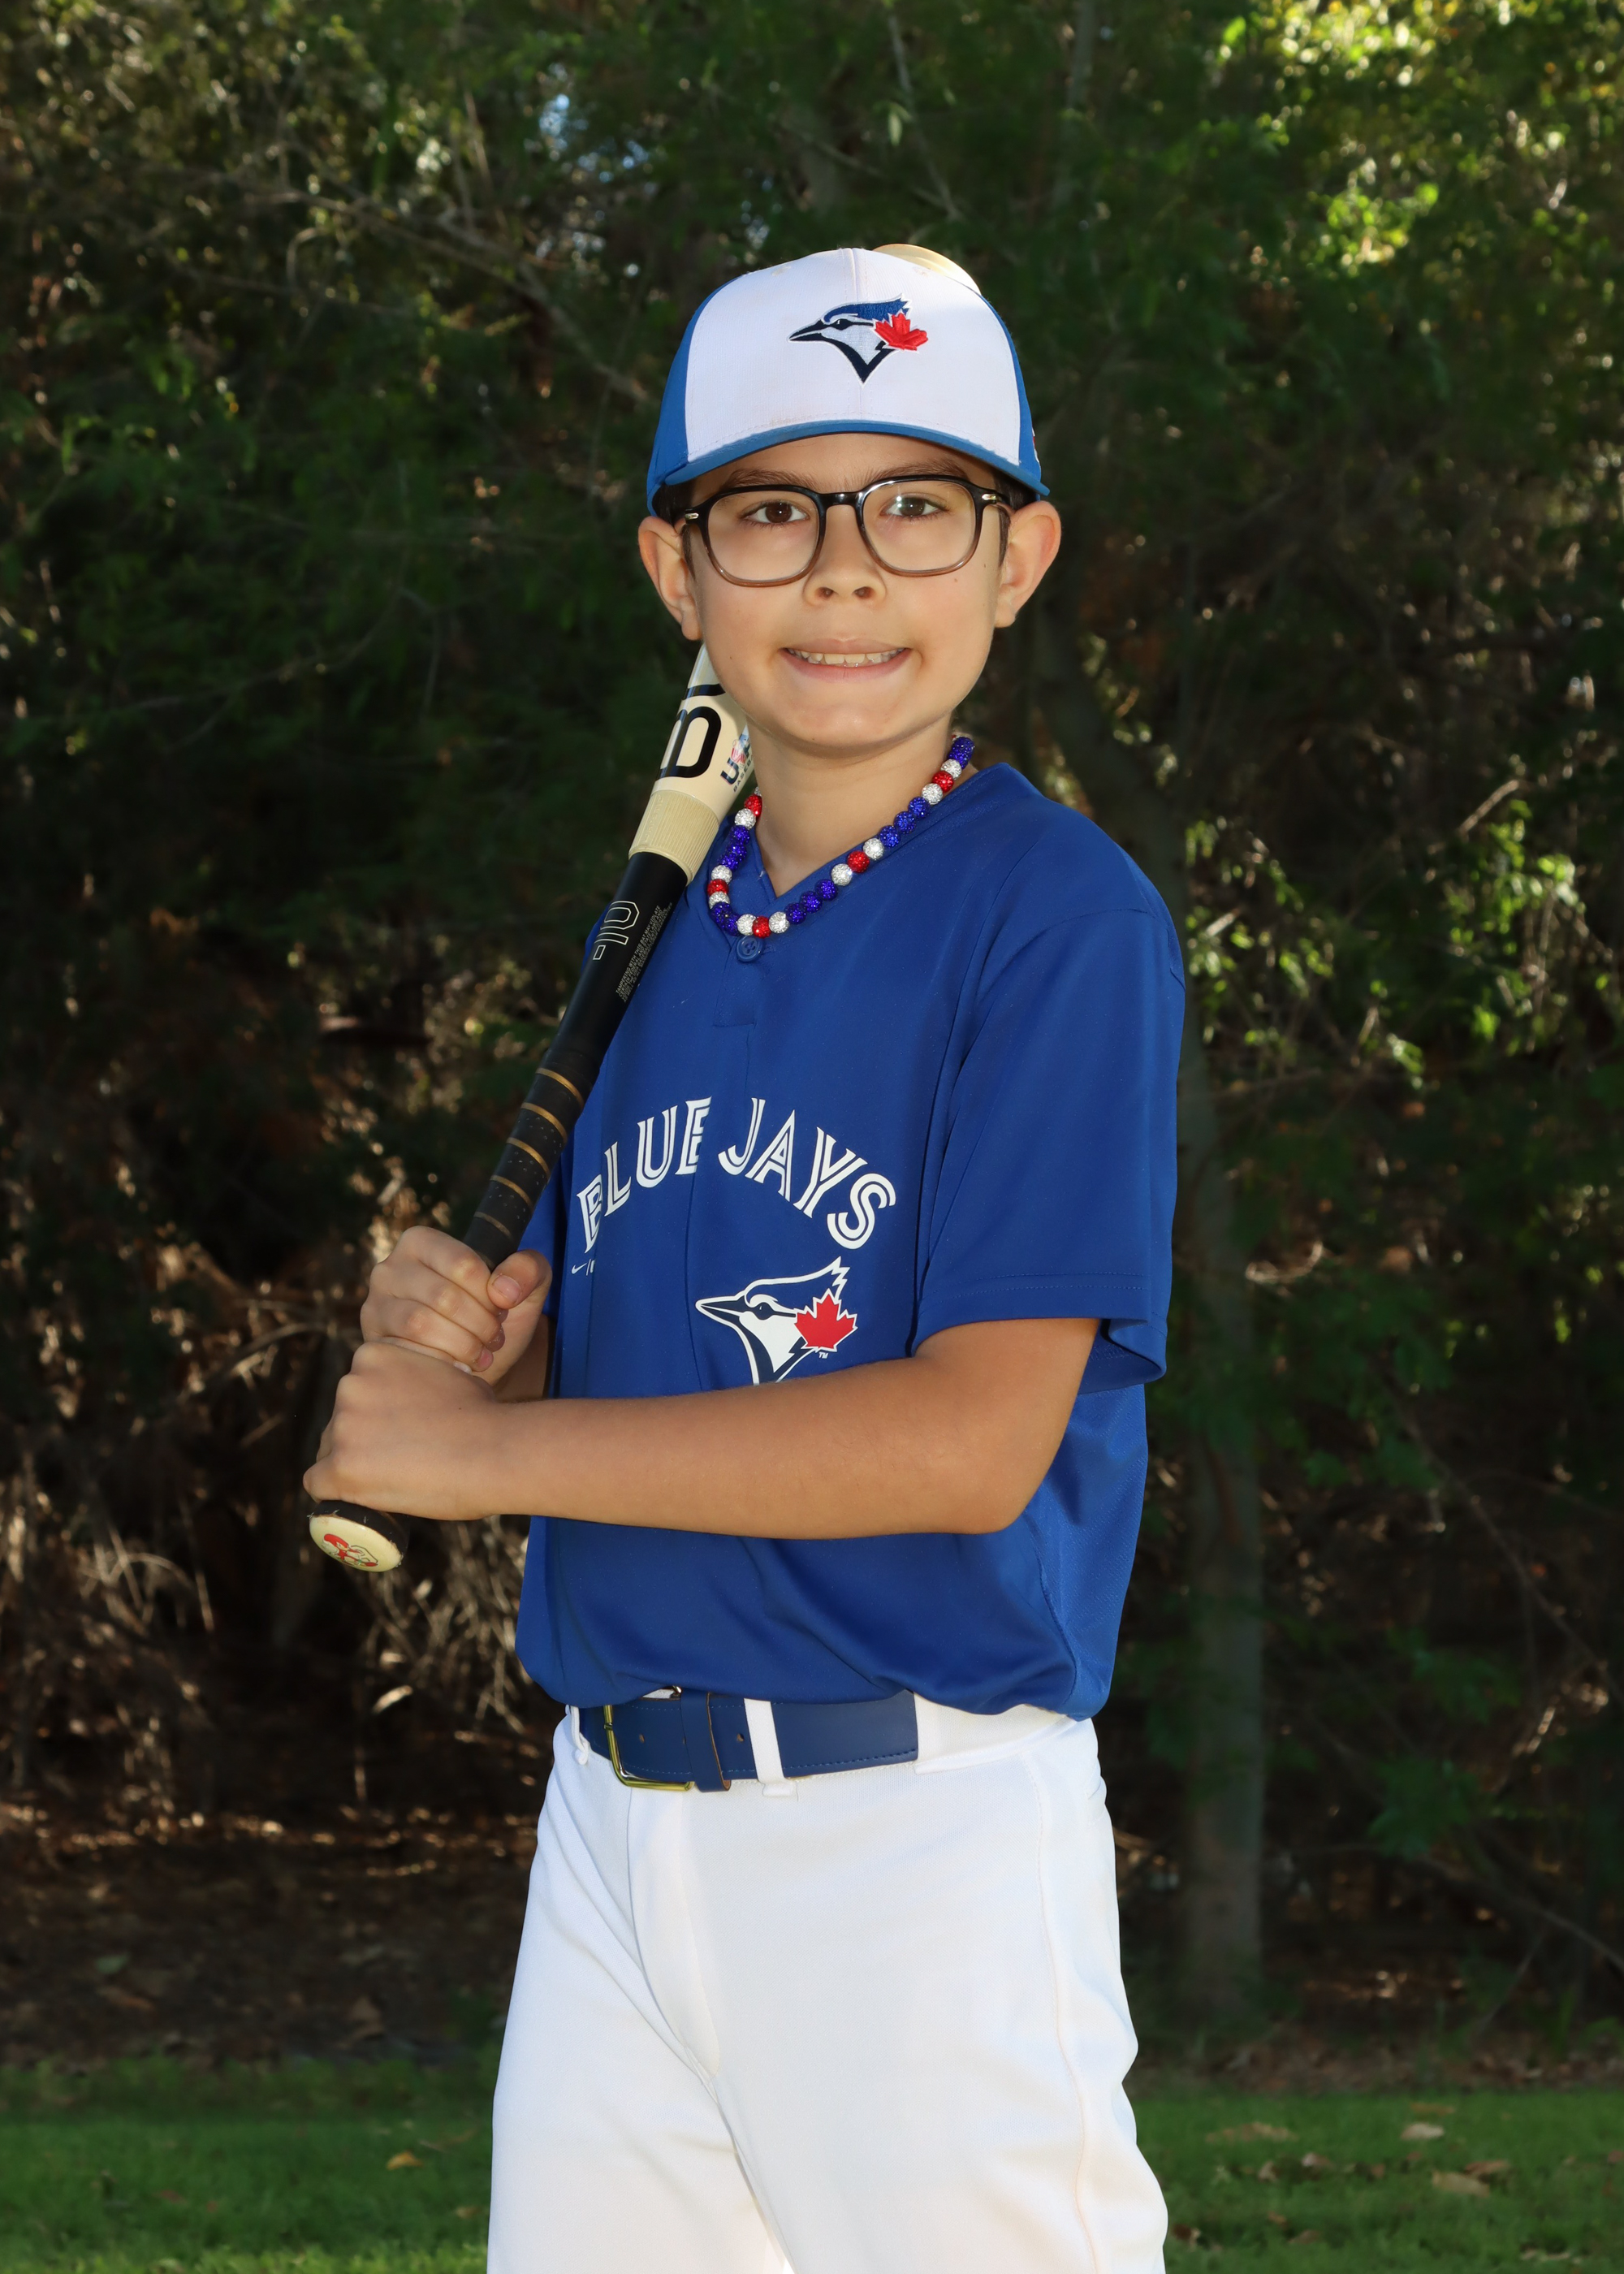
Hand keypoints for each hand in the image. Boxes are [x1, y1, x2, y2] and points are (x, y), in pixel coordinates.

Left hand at [304, 1341, 517, 1519]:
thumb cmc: (483, 1416)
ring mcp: (343, 1426)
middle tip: (400, 1461)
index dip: (377, 1416)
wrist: (495, 1450)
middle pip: (341, 1421)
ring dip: (352, 1466)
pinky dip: (336, 1494)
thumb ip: (419, 1379)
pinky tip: (359, 1500)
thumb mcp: (447, 1374)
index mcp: (372, 1355)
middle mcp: (349, 1384)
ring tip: (394, 1481)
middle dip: (363, 1441)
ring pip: (330, 1452)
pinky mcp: (340, 1467)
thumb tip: (419, 1396)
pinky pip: (318, 1484)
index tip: (401, 1433)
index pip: (357, 1390)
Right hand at [360, 1225, 550, 1384]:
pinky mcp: (373, 1341)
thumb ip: (529, 1271)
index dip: (490, 1294)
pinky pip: (405, 1352)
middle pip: (443, 1296)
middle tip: (494, 1338)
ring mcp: (375, 1305)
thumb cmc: (495, 1318)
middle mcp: (390, 1267)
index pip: (463, 1264)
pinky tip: (456, 1368)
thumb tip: (503, 1290)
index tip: (501, 1310)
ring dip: (461, 1345)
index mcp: (422, 1242)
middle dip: (479, 1324)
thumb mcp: (525, 1289)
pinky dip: (439, 1363)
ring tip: (480, 1354)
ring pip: (421, 1324)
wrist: (472, 1364)